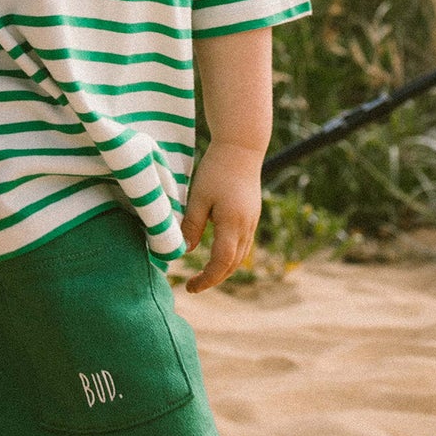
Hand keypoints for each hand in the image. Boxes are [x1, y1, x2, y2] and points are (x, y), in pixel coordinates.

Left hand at [180, 141, 264, 292]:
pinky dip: (230, 256)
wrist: (241, 148)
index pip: (221, 263)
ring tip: (203, 274)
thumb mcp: (199, 197)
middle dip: (214, 278)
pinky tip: (216, 254)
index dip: (206, 279)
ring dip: (223, 269)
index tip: (190, 287)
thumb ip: (192, 225)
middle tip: (193, 285)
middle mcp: (246, 228)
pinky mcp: (251, 216)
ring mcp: (251, 222)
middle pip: (232, 265)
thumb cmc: (217, 169)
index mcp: (232, 225)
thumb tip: (184, 250)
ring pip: (240, 257)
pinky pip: (242, 245)